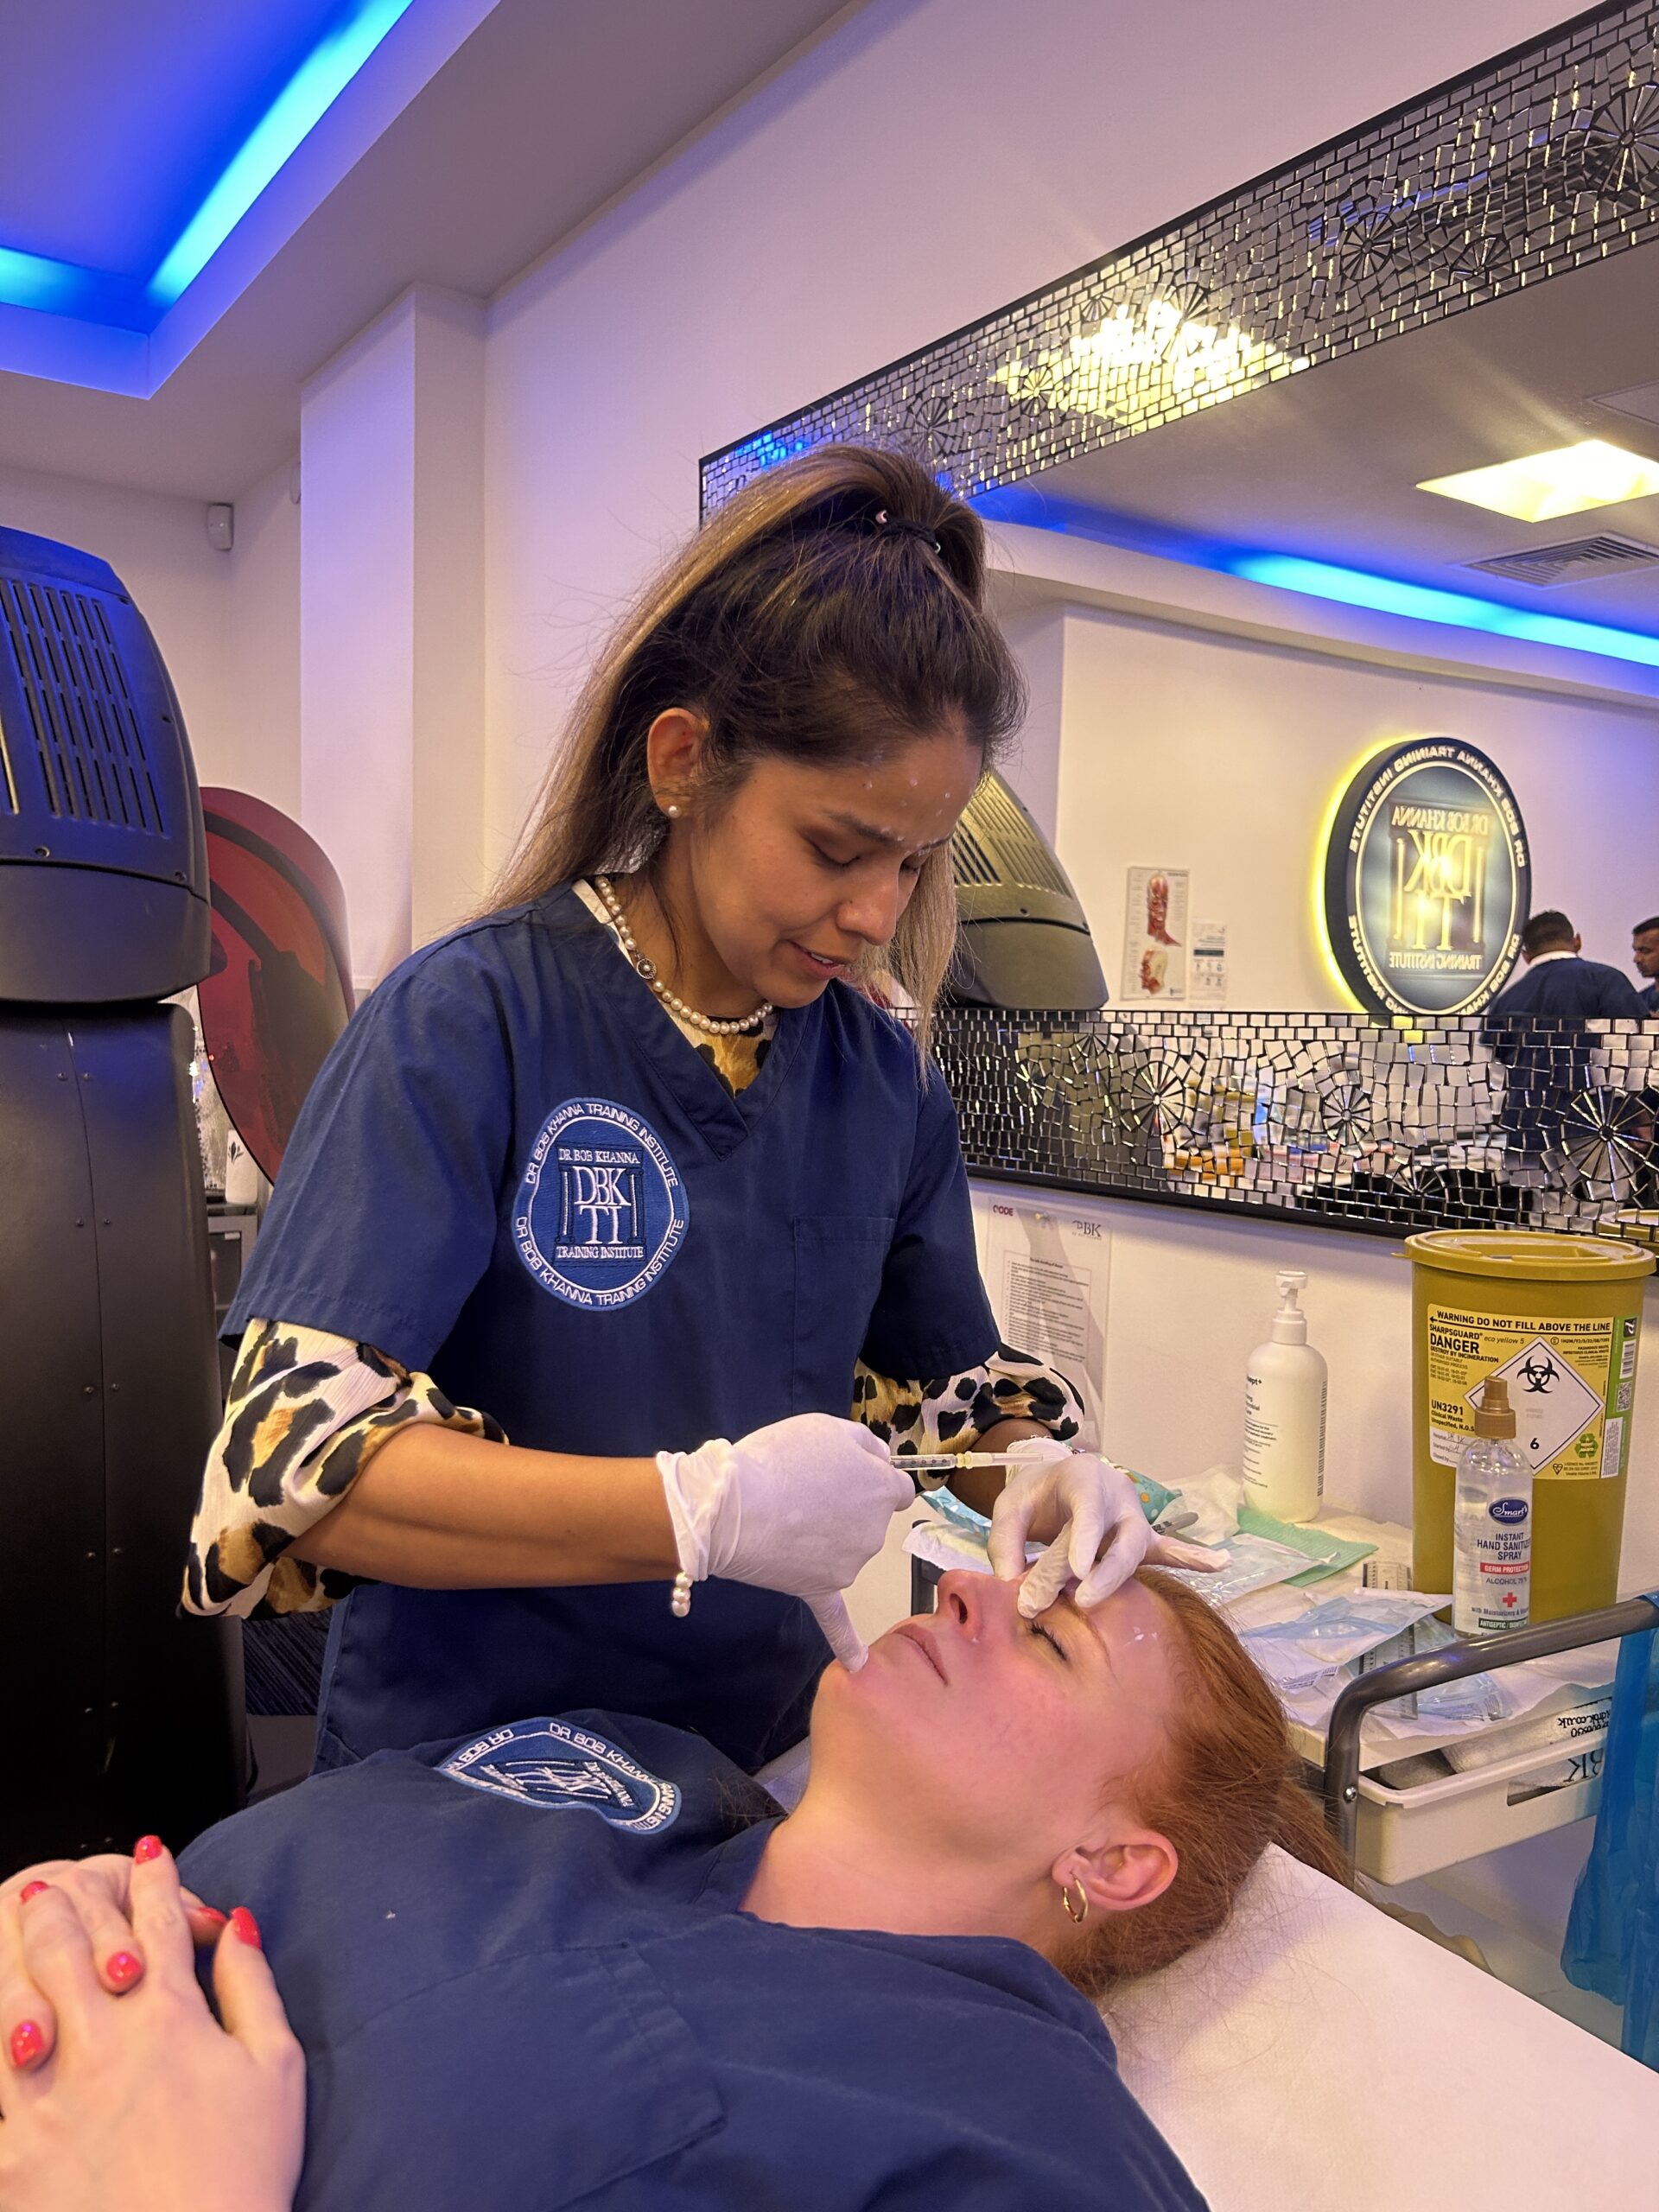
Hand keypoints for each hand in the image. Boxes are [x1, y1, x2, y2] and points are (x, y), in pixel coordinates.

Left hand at [0, 1844, 302, 2211]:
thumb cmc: (241, 2175)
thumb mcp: (278, 2070)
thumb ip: (252, 1987)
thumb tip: (236, 1926)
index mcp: (171, 2019)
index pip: (158, 1923)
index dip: (155, 1878)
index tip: (150, 1853)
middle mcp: (105, 2044)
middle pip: (74, 1945)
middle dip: (65, 1902)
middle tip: (55, 1882)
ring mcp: (51, 2094)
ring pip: (20, 1996)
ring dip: (18, 1949)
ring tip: (16, 1918)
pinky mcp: (15, 2148)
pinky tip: (0, 2021)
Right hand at [659, 1414, 912, 1668]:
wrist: (732, 1506)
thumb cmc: (781, 1458)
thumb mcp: (828, 1428)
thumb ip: (864, 1444)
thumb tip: (882, 1461)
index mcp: (882, 1490)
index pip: (896, 1488)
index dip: (869, 1478)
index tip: (842, 1475)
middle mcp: (875, 1533)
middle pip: (870, 1519)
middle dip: (846, 1506)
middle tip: (803, 1491)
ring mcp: (849, 1567)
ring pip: (846, 1549)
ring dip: (827, 1538)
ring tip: (785, 1517)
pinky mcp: (818, 1590)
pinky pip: (837, 1621)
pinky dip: (847, 1642)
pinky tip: (858, 1664)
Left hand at [985, 1437, 1224, 1615]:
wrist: (1056, 1482)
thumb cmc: (1036, 1494)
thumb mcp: (1011, 1506)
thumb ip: (1006, 1538)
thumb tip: (1010, 1581)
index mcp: (1084, 1477)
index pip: (1088, 1509)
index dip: (1085, 1539)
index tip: (1079, 1571)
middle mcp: (1117, 1495)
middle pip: (1117, 1538)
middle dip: (1099, 1572)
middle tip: (1075, 1601)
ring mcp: (1134, 1519)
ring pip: (1138, 1550)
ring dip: (1118, 1578)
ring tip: (1092, 1598)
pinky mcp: (1143, 1540)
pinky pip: (1170, 1551)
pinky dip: (1194, 1559)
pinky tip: (1220, 1563)